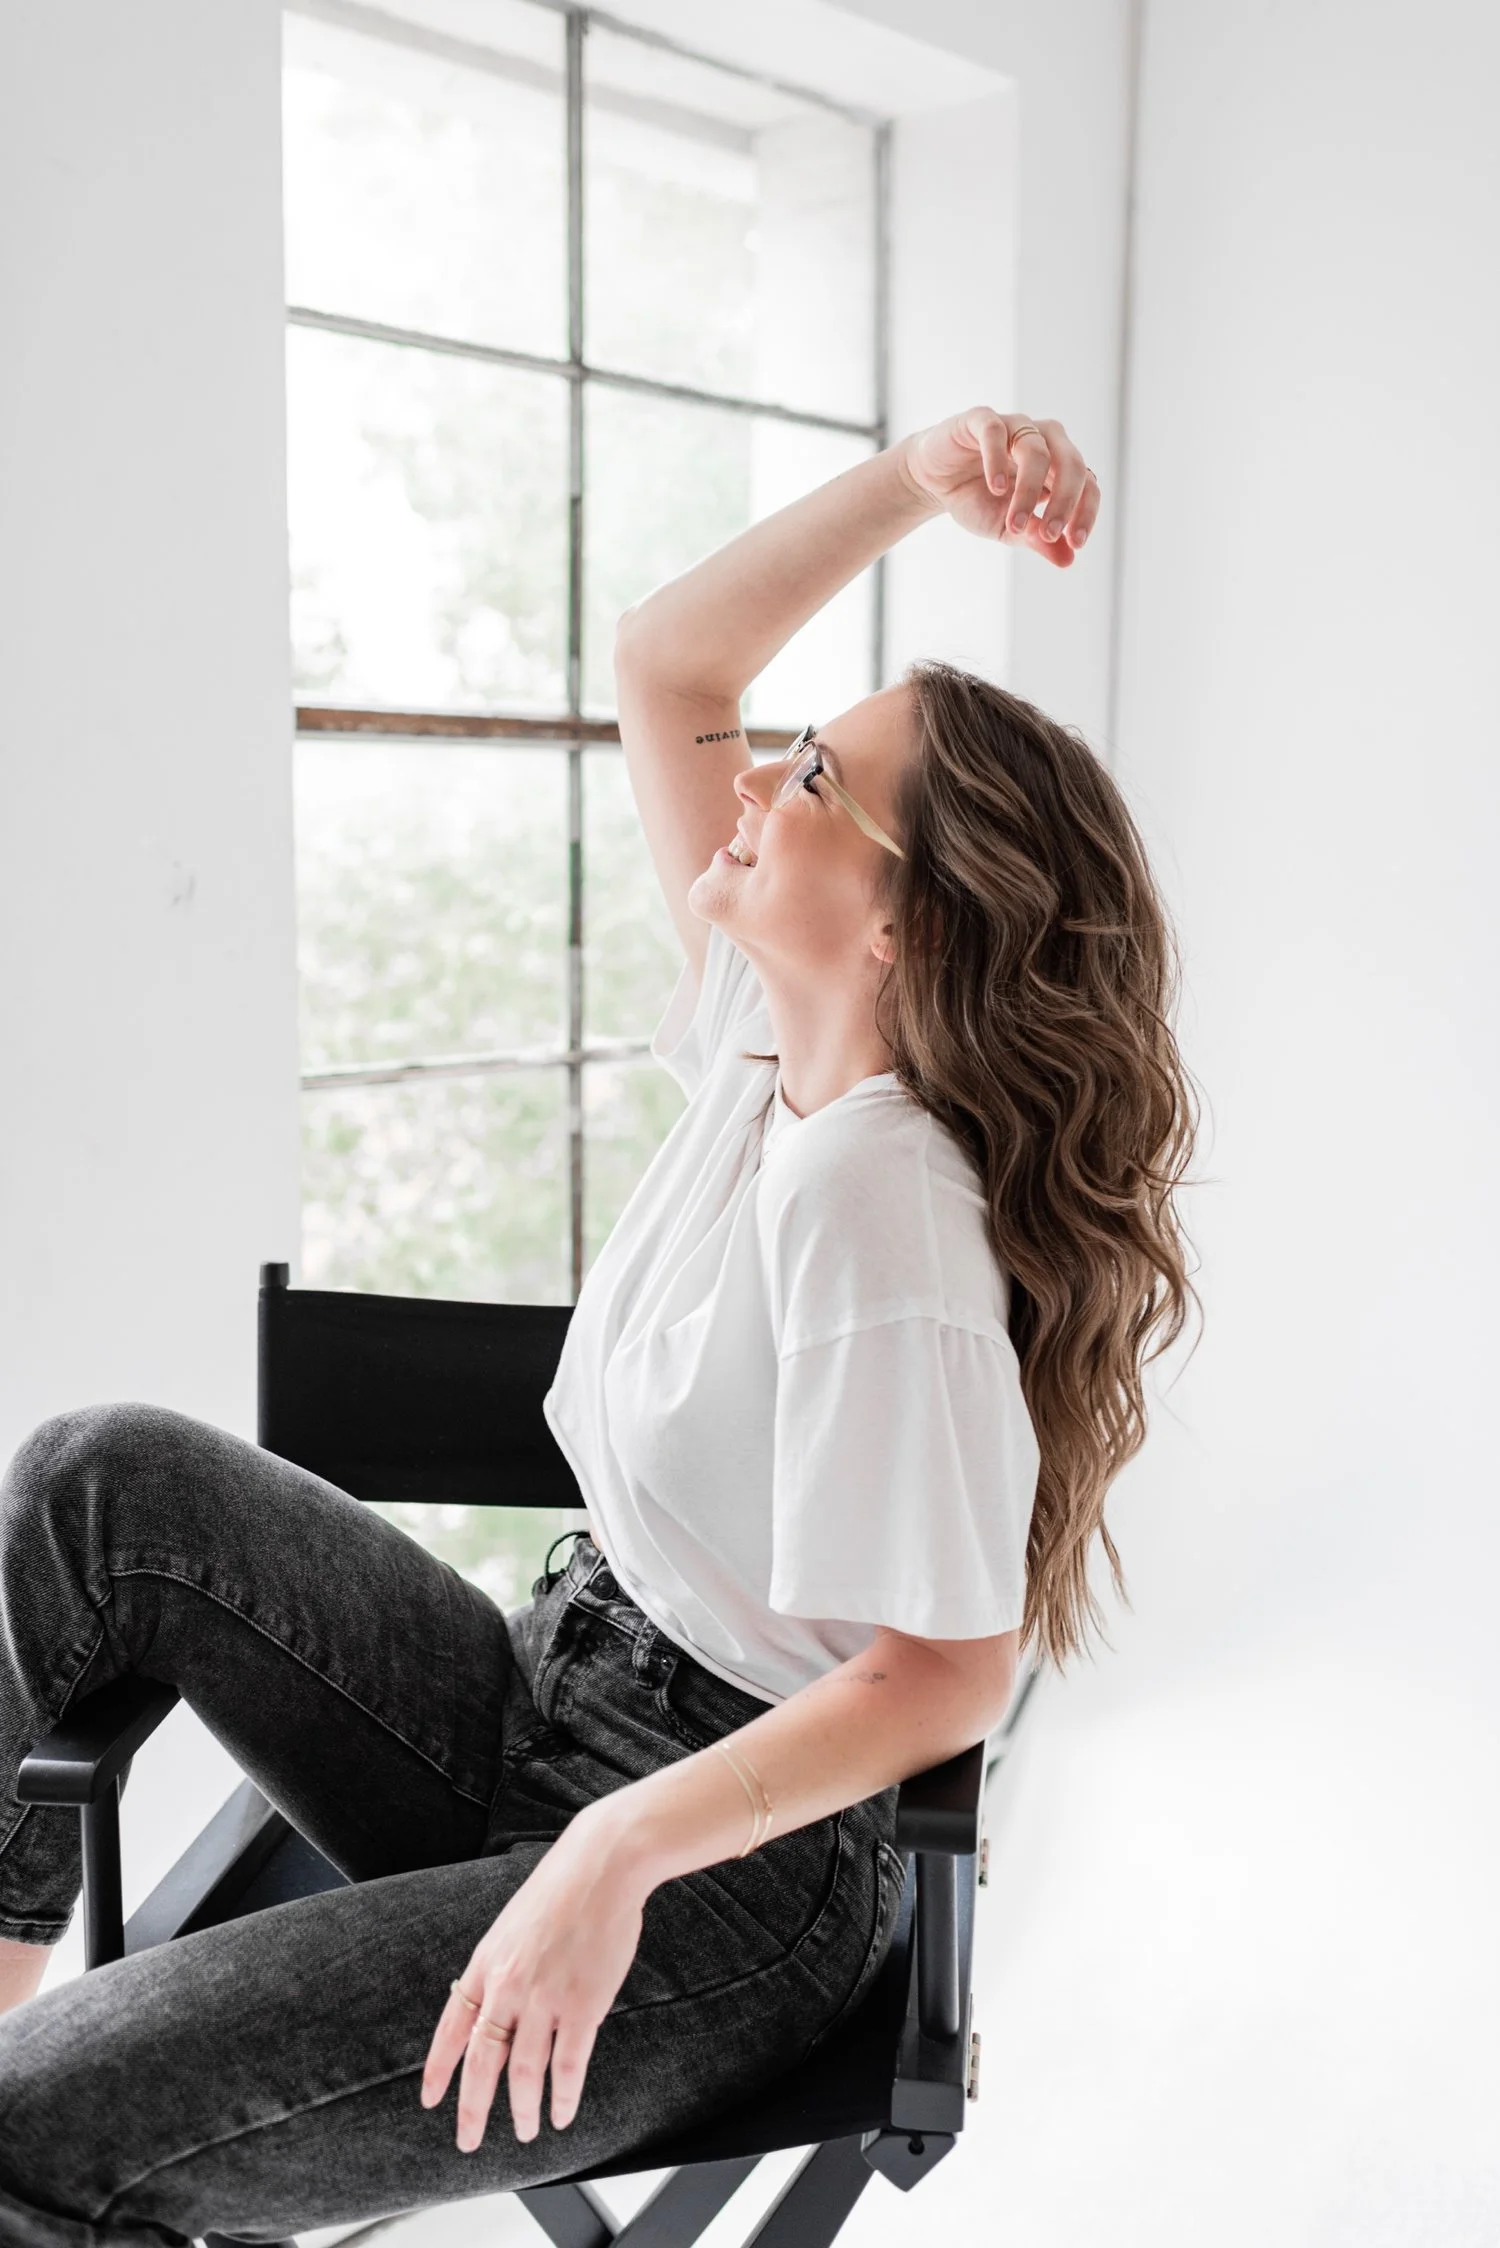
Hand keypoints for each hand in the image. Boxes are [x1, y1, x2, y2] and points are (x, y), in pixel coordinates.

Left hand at [420, 1805, 646, 2152]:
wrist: (602, 1863)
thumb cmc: (563, 1888)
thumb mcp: (514, 1924)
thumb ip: (503, 1965)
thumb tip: (497, 2003)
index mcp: (487, 1963)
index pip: (453, 2027)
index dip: (439, 2067)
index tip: (429, 2098)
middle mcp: (508, 1985)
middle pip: (483, 2061)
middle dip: (472, 2107)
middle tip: (468, 2139)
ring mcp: (545, 1997)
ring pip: (524, 2072)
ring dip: (522, 2109)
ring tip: (526, 2132)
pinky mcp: (583, 2005)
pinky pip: (568, 2065)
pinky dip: (563, 2096)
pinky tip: (561, 2113)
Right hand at [898, 406, 1098, 567]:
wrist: (933, 482)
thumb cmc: (976, 499)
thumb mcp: (1008, 527)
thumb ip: (1037, 539)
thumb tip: (1067, 560)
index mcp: (1056, 466)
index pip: (1087, 484)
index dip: (1085, 513)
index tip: (1075, 544)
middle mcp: (1043, 441)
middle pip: (1071, 463)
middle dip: (1065, 502)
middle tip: (1050, 534)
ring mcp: (1014, 426)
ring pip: (1036, 450)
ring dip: (1029, 491)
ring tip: (1015, 523)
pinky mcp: (981, 419)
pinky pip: (996, 432)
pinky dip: (998, 460)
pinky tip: (997, 488)